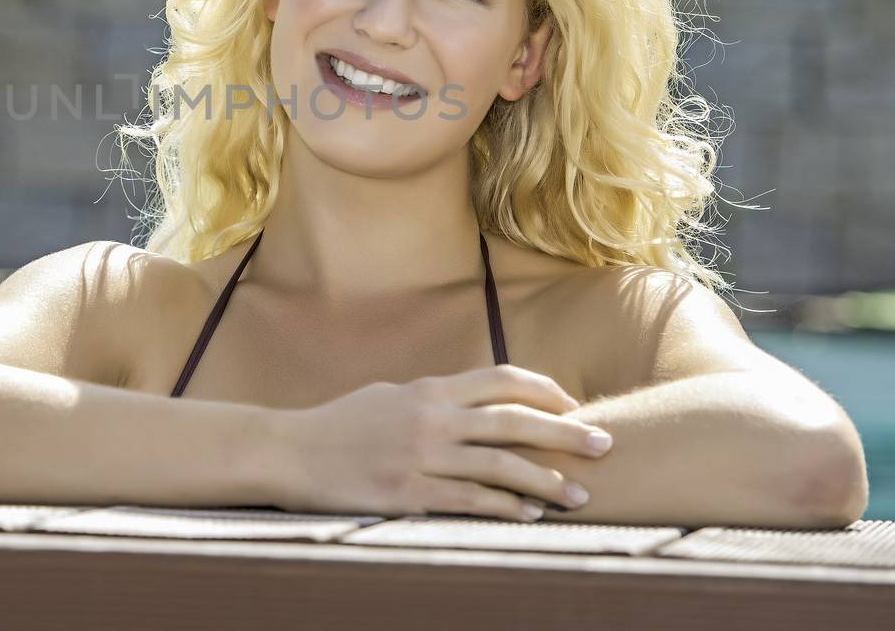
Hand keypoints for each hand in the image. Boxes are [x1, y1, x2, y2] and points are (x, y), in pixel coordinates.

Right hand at [271, 364, 612, 519]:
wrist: (289, 451)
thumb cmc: (339, 425)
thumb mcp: (389, 396)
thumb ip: (433, 399)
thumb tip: (473, 404)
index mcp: (429, 389)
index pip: (501, 380)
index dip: (544, 391)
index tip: (574, 406)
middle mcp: (431, 417)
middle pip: (513, 421)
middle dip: (565, 433)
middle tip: (606, 444)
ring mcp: (420, 456)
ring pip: (500, 465)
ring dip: (546, 480)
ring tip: (581, 493)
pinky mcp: (407, 493)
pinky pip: (469, 500)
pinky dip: (505, 507)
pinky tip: (531, 515)